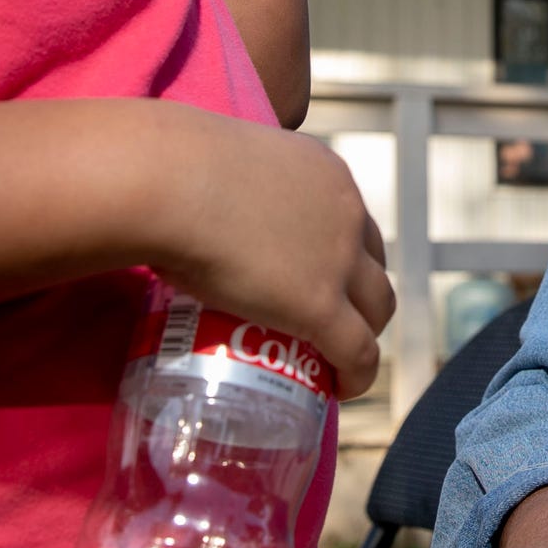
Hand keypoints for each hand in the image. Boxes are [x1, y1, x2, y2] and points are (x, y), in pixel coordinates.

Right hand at [158, 110, 393, 395]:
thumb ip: (221, 176)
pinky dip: (357, 373)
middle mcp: (345, 213)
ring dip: (363, 332)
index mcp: (324, 173)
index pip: (349, 218)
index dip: (341, 251)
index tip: (317, 272)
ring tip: (337, 357)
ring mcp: (338, 262)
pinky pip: (358, 351)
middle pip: (372, 262)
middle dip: (358, 292)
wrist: (170, 185)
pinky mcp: (320, 306)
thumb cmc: (172, 167)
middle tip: (329, 316)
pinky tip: (340, 387)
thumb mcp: (221, 160)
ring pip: (377, 307)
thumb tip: (185, 189)